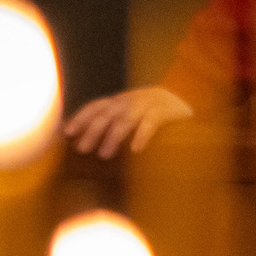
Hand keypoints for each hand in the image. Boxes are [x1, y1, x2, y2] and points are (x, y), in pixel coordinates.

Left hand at [63, 86, 194, 158]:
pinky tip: (136, 149)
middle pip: (108, 114)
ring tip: (104, 155)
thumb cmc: (154, 120)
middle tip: (83, 149)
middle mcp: (132, 100)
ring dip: (113, 136)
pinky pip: (152, 122)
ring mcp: (150, 103)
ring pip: (126, 118)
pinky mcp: (167, 111)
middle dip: (93, 131)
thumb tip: (84, 146)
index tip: (68, 133)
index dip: (82, 118)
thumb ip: (113, 127)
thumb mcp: (131, 119)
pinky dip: (142, 134)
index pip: (97, 106)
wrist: (188, 107)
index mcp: (121, 102)